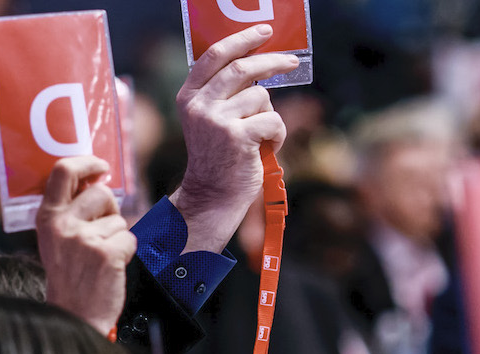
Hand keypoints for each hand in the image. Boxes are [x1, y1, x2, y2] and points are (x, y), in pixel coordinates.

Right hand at [36, 157, 135, 333]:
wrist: (74, 316)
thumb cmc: (69, 277)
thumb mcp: (56, 240)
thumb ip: (70, 211)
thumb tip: (95, 182)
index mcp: (47, 218)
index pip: (63, 171)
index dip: (86, 162)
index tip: (100, 166)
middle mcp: (63, 225)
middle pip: (101, 193)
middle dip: (110, 210)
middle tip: (102, 233)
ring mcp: (84, 239)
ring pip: (119, 220)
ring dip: (117, 237)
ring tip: (100, 259)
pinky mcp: (106, 254)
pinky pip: (130, 239)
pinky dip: (126, 254)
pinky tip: (109, 269)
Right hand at [170, 25, 295, 254]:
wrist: (212, 195)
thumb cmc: (218, 156)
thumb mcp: (210, 119)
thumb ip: (223, 92)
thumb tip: (258, 63)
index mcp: (189, 97)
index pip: (214, 56)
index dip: (241, 39)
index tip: (263, 32)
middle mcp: (199, 106)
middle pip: (241, 68)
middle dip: (271, 61)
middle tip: (291, 61)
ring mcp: (216, 121)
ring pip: (261, 97)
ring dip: (270, 115)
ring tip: (260, 136)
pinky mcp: (237, 137)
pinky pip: (273, 121)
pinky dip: (276, 135)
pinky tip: (264, 148)